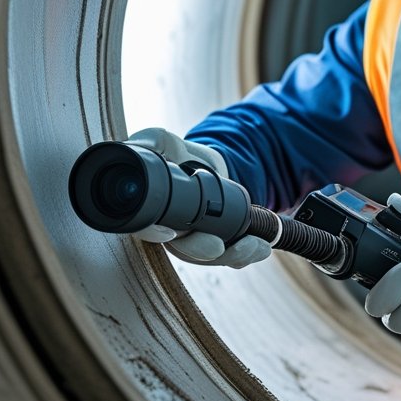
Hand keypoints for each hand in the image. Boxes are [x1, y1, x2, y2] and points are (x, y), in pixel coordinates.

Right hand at [126, 127, 270, 267]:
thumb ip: (149, 142)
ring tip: (253, 245)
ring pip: (208, 257)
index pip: (144, 228)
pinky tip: (262, 248)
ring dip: (231, 255)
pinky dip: (246, 254)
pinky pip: (229, 256)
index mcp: (148, 210)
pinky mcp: (216, 242)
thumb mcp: (162, 142)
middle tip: (216, 246)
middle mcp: (167, 231)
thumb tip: (138, 147)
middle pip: (179, 251)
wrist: (207, 164)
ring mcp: (192, 241)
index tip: (170, 233)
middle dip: (199, 250)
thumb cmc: (178, 155)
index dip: (153, 233)